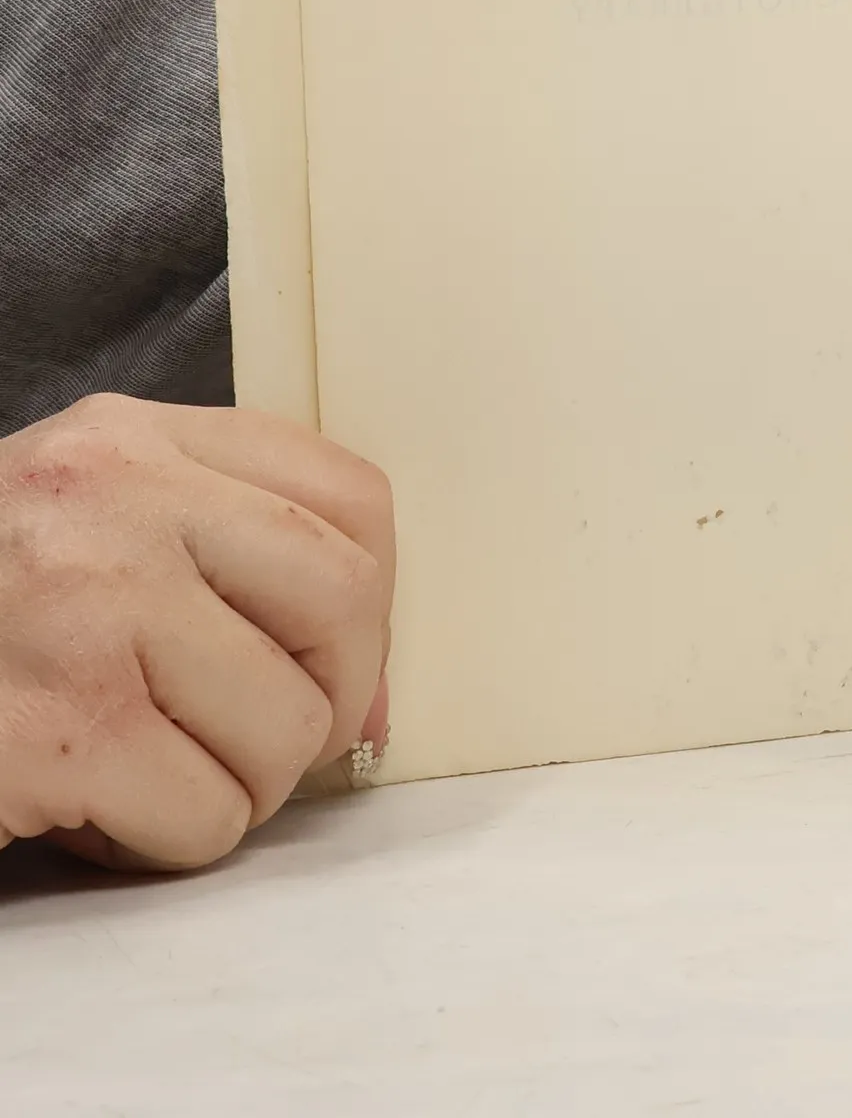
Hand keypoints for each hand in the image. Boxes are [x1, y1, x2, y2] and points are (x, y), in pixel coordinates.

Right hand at [0, 395, 392, 869]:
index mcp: (132, 440)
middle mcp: (112, 502)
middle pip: (344, 601)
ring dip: (239, 785)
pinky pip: (205, 814)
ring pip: (286, 728)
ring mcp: (80, 613)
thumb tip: (370, 700)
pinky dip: (168, 839)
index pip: (350, 498)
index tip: (338, 664)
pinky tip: (91, 810)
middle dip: (328, 698)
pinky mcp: (51, 734)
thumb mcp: (88, 530)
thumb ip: (226, 563)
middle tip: (260, 738)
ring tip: (151, 771)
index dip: (374, 603)